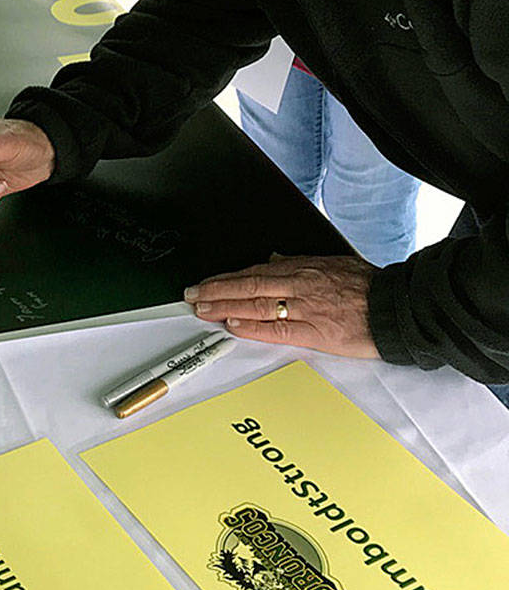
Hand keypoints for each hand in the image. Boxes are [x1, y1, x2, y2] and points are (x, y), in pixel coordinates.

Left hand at [185, 253, 379, 357]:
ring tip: (203, 309)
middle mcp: (301, 284)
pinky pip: (278, 329)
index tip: (207, 282)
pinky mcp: (317, 332)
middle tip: (192, 295)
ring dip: (225, 307)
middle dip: (216, 290)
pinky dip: (253, 327)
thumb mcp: (335, 264)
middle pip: (249, 285)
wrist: (398, 308)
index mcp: (305, 268)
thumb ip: (302, 263)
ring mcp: (307, 308)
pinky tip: (234, 326)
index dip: (228, 278)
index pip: (256, 271)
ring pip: (257, 305)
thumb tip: (276, 257)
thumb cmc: (371, 288)